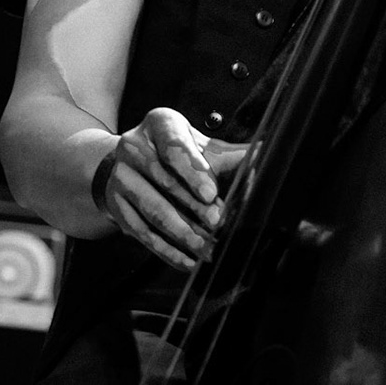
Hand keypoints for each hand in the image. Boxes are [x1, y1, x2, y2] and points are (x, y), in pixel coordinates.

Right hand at [97, 108, 248, 271]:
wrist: (126, 162)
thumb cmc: (173, 151)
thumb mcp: (197, 144)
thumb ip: (230, 154)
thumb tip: (268, 154)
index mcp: (158, 124)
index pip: (174, 147)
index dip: (193, 171)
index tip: (211, 193)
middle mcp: (134, 147)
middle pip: (167, 184)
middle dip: (196, 209)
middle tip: (219, 226)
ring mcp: (122, 178)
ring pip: (154, 211)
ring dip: (183, 233)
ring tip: (208, 249)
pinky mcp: (117, 206)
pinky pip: (143, 233)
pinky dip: (167, 250)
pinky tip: (188, 260)